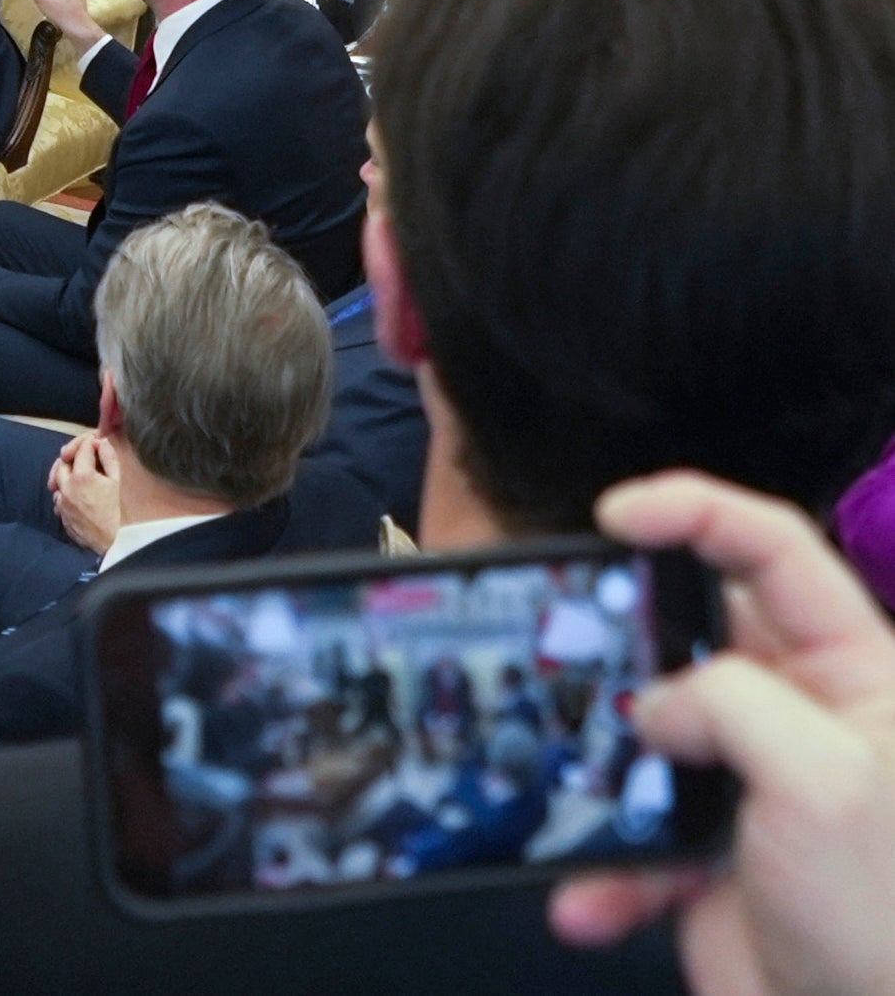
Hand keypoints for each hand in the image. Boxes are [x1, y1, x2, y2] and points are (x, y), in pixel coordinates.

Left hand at [50, 431, 120, 555]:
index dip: (89, 442)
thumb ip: (108, 458)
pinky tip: (74, 494)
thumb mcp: (117, 481)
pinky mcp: (61, 515)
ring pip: (56, 481)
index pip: (82, 449)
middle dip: (72, 456)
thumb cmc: (118, 511)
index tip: (95, 442)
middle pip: (62, 463)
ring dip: (64, 475)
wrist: (112, 540)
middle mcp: (66, 487)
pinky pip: (58, 498)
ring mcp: (62, 502)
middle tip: (82, 455)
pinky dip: (64, 492)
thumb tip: (101, 443)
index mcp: (82, 476)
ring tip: (76, 473)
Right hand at [551, 471, 894, 995]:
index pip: (775, 554)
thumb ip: (730, 704)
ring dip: (596, 769)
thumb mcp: (826, 780)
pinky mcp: (705, 854)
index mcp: (857, 674)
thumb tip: (654, 703)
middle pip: (690, 637)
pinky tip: (590, 897)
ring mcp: (749, 785)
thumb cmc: (891, 915)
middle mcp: (802, 716)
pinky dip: (599, 867)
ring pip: (642, 737)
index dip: (696, 514)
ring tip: (571, 786)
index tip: (616, 515)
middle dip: (622, 646)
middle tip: (567, 651)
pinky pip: (627, 836)